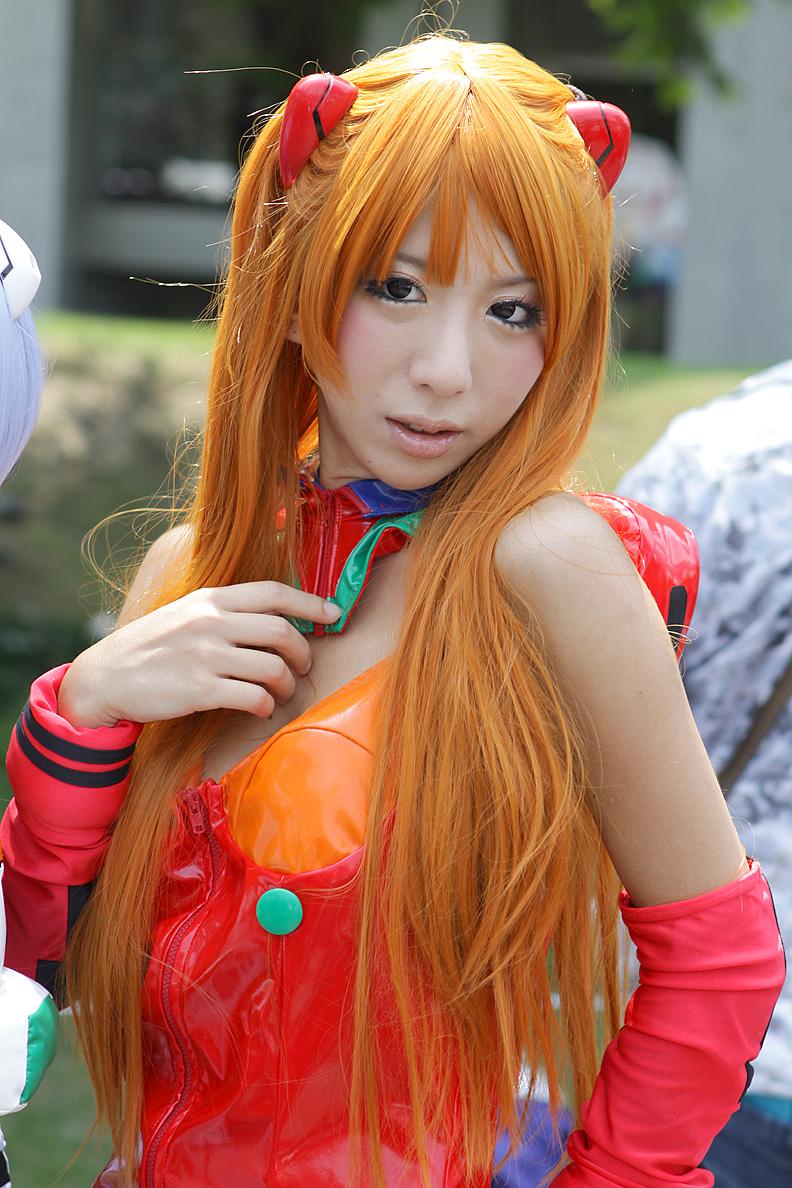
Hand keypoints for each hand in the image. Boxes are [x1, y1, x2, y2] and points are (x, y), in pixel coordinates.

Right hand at [57, 582, 340, 727]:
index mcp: (210, 599)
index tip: (333, 613)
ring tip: (282, 693)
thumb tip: (272, 617)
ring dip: (287, 684)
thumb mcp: (186, 614)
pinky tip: (262, 709)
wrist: (105, 677)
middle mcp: (211, 623)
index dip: (310, 601)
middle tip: (304, 667)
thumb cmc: (150, 647)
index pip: (273, 593)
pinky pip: (253, 697)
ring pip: (273, 667)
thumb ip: (223, 611)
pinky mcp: (200, 690)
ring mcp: (206, 656)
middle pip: (282, 630)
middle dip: (303, 652)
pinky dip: (266, 706)